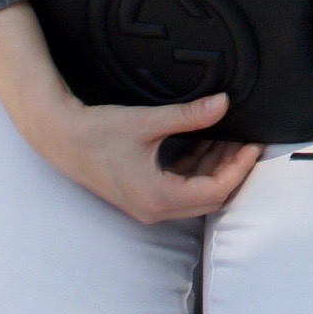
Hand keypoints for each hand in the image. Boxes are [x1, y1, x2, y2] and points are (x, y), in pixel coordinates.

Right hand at [15, 85, 260, 223]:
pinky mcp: (141, 197)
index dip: (239, 168)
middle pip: (210, 198)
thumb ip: (188, 116)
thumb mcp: (147, 122)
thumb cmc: (97, 132)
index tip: (253, 145)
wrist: (60, 139)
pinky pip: (179, 189)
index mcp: (159, 197)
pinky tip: (202, 143)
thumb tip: (223, 103)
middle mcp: (155, 210)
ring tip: (227, 138)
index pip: (216, 191)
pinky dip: (195, 170)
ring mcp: (147, 207)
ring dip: (213, 169)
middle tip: (245, 141)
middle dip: (230, 170)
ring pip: (195, 195)